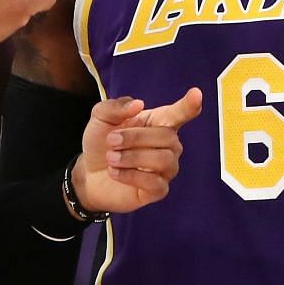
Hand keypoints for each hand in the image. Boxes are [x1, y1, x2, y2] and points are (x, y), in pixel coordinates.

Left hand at [71, 89, 203, 214]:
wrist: (87, 173)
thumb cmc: (100, 142)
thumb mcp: (100, 118)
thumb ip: (115, 107)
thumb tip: (138, 104)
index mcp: (158, 122)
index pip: (179, 114)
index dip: (190, 105)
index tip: (196, 94)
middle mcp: (167, 145)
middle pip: (167, 137)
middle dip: (136, 137)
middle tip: (111, 140)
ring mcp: (165, 169)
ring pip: (163, 159)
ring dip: (133, 157)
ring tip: (111, 157)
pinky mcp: (158, 190)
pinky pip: (155, 183)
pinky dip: (131, 176)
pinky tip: (114, 172)